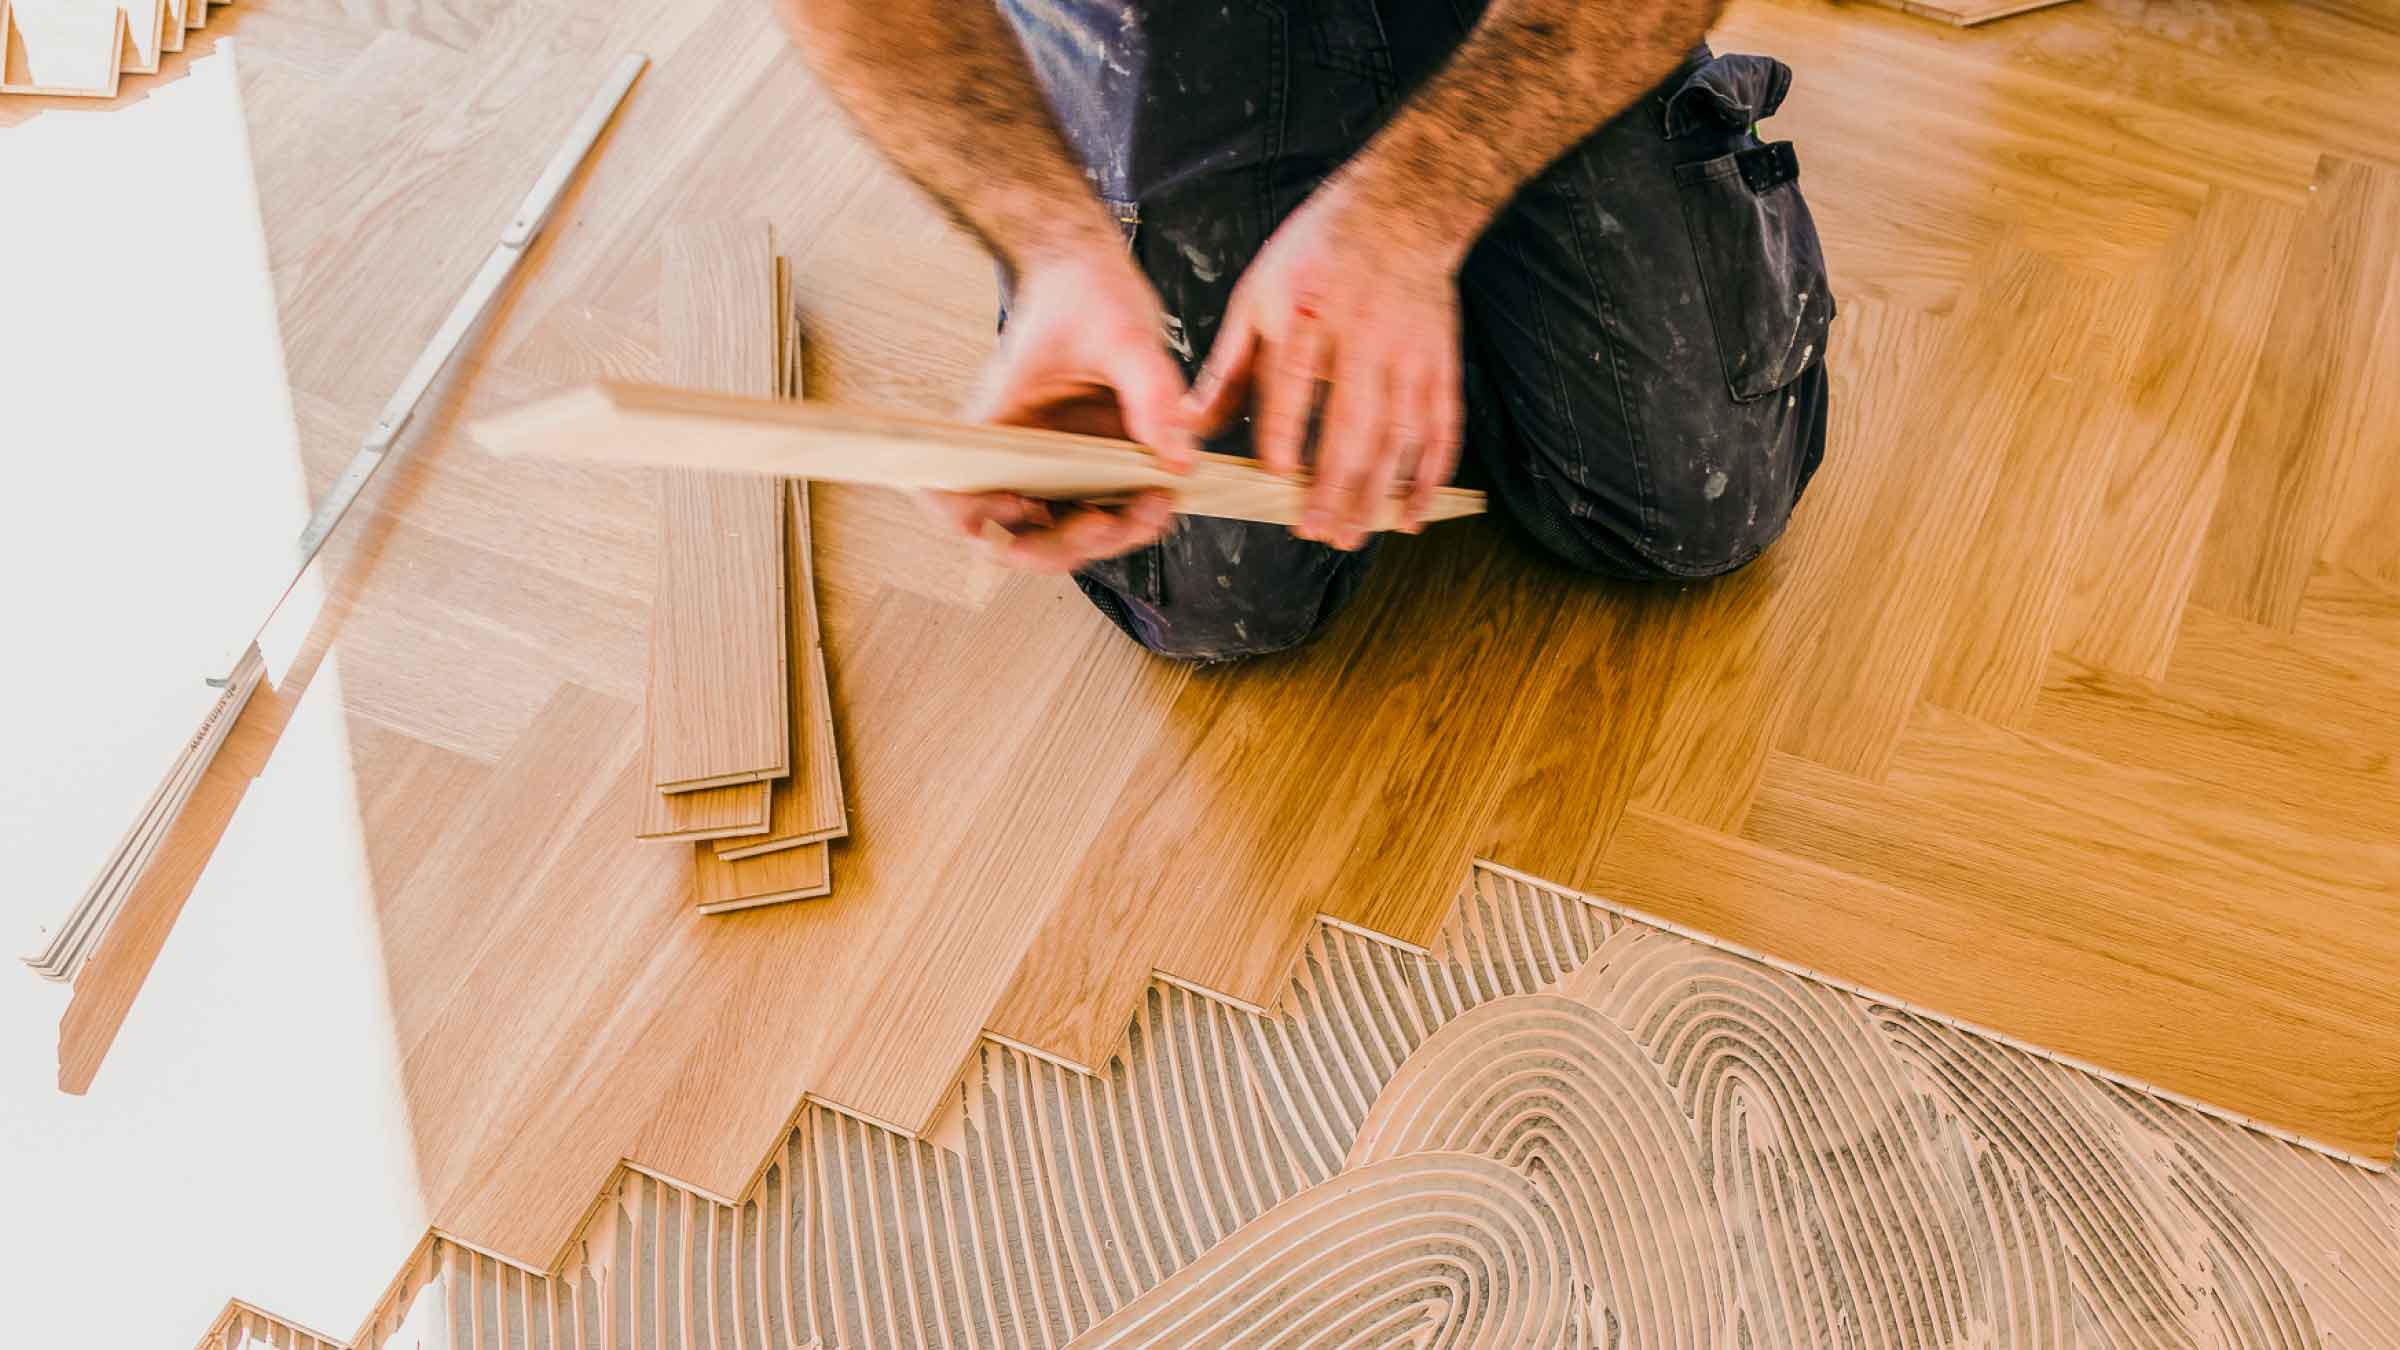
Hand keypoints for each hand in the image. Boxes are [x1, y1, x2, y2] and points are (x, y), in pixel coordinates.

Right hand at [930, 251, 1195, 572]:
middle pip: (1017, 535)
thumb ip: (1150, 395)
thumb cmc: (1084, 292)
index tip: (1018, 515)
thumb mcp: (1123, 333)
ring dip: (1109, 537)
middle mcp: (1015, 455)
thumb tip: (1178, 462)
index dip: (977, 521)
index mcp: (994, 422)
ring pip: (1064, 535)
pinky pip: (1101, 513)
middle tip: (1110, 523)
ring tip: (1155, 505)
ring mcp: (1052, 467)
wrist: (1093, 273)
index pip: (953, 493)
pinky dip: (1131, 519)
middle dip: (1065, 545)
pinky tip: (1163, 494)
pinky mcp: (1088, 468)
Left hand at [1185, 178, 1464, 549]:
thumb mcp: (1256, 296)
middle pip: (1351, 422)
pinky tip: (1411, 514)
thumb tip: (1188, 430)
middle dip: (1333, 485)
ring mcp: (1407, 352)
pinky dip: (1430, 476)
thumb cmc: (1317, 253)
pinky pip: (1441, 427)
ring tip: (1353, 533)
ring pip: (1398, 435)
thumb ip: (1227, 369)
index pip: (1292, 383)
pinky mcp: (1439, 363)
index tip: (1273, 478)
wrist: (1403, 207)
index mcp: (1305, 311)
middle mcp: (1361, 334)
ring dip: (1378, 493)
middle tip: (1314, 531)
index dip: (1284, 434)